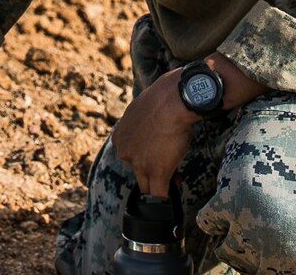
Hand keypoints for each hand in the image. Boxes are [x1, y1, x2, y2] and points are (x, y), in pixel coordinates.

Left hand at [111, 67, 198, 196]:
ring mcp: (139, 164)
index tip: (159, 155)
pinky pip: (159, 194)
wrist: (173, 100)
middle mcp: (124, 152)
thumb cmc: (163, 100)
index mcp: (119, 137)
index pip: (130, 156)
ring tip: (176, 179)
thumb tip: (152, 129)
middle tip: (169, 167)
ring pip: (147, 185)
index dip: (146, 157)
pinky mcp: (156, 172)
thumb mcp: (143, 110)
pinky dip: (167, 196)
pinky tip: (174, 192)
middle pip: (137, 172)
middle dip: (153, 171)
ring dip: (161, 183)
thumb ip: (142, 125)